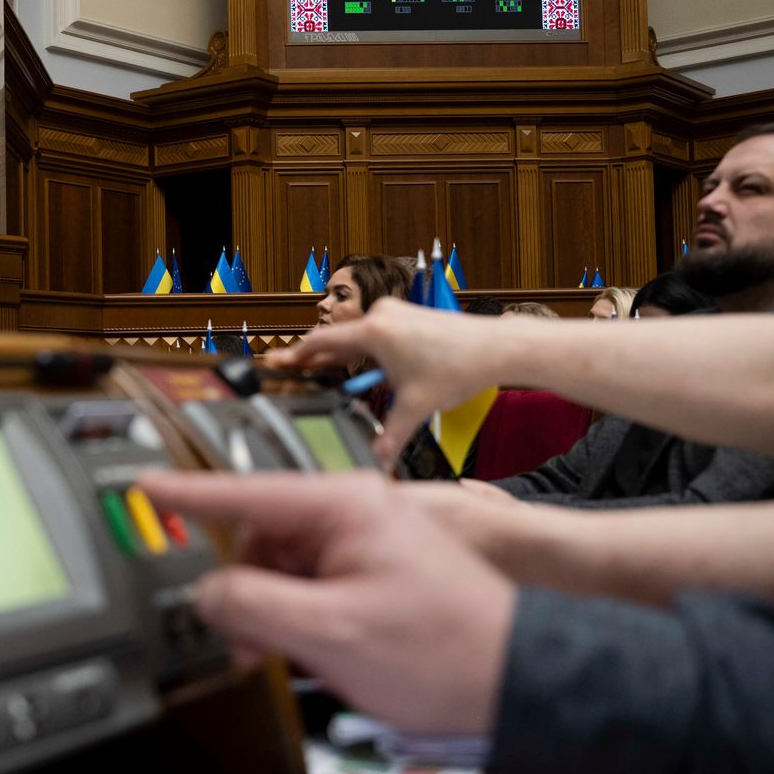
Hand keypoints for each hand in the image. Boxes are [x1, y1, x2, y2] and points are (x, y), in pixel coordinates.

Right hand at [138, 470, 516, 733]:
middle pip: (258, 539)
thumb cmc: (443, 651)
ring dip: (269, 612)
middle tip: (242, 641)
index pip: (243, 492)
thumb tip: (206, 593)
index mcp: (343, 506)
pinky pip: (311, 586)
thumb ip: (252, 605)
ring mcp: (366, 542)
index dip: (186, 496)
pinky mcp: (375, 573)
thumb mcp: (328, 632)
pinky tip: (306, 653)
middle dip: (241, 590)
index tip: (144, 486)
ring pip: (282, 569)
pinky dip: (297, 619)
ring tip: (281, 657)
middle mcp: (354, 513)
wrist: (514, 681)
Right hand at [271, 299, 517, 462]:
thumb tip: (377, 460)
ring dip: (342, 354)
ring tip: (325, 371)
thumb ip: (391, 436)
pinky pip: (374, 332)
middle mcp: (381, 316)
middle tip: (293, 368)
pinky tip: (364, 367)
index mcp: (375, 334)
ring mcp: (395, 312)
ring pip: (356, 336)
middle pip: (336, 338)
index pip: (322, 343)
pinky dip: (362, 349)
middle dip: (316, 357)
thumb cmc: (460, 367)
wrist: (496, 347)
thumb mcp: (417, 407)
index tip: (276, 361)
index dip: (296, 355)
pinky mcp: (407, 316)